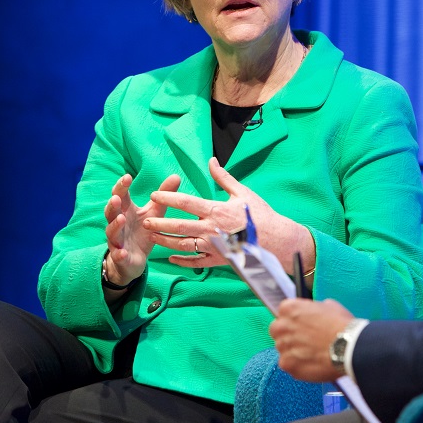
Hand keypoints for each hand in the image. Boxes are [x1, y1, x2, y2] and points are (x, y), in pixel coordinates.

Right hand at [104, 173, 180, 284]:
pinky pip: (117, 255)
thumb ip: (162, 196)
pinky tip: (122, 252)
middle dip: (113, 205)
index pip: (120, 195)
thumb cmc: (143, 231)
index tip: (128, 176)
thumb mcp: (154, 213)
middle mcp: (118, 223)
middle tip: (116, 198)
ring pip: (112, 232)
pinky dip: (119, 253)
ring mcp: (117, 240)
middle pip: (111, 212)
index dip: (122, 186)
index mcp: (126, 210)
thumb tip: (176, 176)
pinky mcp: (120, 257)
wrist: (133, 259)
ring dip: (115, 225)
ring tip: (121, 219)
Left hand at [147, 158, 315, 273]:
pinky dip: (182, 261)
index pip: (186, 202)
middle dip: (160, 223)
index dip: (169, 198)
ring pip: (183, 245)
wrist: (276, 241)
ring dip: (166, 242)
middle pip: (179, 226)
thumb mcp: (243, 192)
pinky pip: (196, 262)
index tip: (155, 195)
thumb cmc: (260, 215)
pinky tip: (171, 259)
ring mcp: (213, 246)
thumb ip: (223, 177)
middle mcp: (211, 229)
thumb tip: (211, 160)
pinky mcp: (218, 259)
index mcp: (216, 210)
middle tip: (146, 222)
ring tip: (153, 238)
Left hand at [271, 298, 353, 382]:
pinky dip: (298, 365)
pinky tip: (312, 363)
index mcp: (289, 308)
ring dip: (293, 351)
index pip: (283, 313)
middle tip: (305, 340)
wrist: (348, 347)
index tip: (303, 325)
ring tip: (312, 354)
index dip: (295, 320)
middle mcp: (281, 326)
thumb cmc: (341, 325)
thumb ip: (314, 308)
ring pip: (283, 349)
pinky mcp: (287, 364)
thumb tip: (315, 313)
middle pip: (278, 331)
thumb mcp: (329, 306)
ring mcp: (282, 347)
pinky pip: (288, 365)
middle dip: (288, 335)